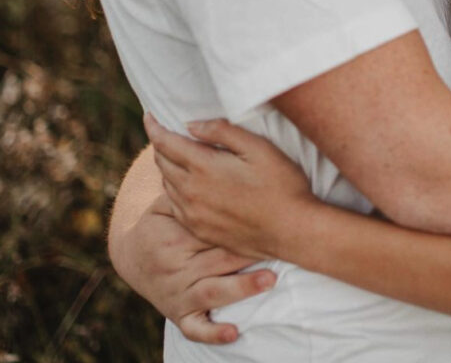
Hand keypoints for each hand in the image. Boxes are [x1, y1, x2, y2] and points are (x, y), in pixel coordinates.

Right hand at [114, 191, 273, 344]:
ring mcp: (178, 294)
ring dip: (241, 287)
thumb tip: (208, 156)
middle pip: (217, 259)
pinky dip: (213, 333)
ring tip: (269, 279)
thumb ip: (186, 187)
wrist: (133, 256)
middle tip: (279, 245)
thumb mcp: (164, 202)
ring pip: (212, 292)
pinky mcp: (179, 315)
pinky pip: (196, 329)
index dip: (240, 224)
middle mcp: (176, 268)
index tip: (268, 217)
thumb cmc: (159, 221)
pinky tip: (235, 332)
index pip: (210, 230)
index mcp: (174, 238)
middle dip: (248, 252)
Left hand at [145, 114, 315, 261]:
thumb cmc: (281, 184)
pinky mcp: (200, 230)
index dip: (154, 126)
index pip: (165, 142)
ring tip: (176, 154)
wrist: (293, 231)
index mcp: (203, 168)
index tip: (149, 115)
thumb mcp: (258, 147)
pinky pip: (175, 205)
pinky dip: (175, 188)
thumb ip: (222, 132)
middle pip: (162, 162)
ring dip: (167, 166)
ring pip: (167, 184)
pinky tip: (187, 184)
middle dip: (160, 143)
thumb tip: (191, 125)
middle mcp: (191, 193)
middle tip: (164, 131)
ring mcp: (194, 215)